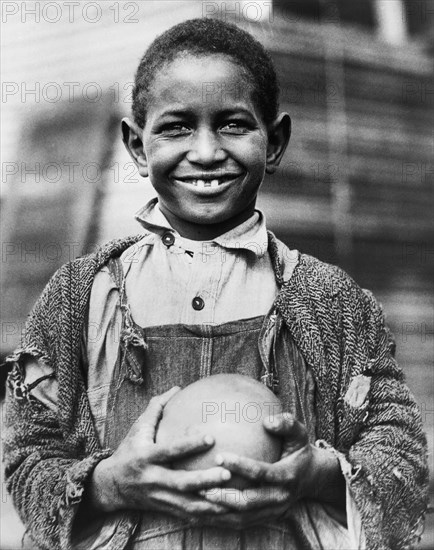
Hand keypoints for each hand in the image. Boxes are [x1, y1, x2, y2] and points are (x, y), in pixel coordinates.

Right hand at [89, 387, 231, 519]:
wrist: (110, 486)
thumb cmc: (129, 450)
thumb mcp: (138, 428)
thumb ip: (157, 408)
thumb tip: (177, 387)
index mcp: (145, 457)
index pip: (169, 451)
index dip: (188, 445)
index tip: (210, 438)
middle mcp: (152, 479)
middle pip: (180, 483)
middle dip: (203, 480)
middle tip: (226, 472)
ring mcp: (159, 497)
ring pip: (187, 504)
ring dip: (210, 502)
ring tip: (232, 495)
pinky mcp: (165, 509)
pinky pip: (188, 515)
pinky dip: (206, 514)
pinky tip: (226, 510)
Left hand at [200, 413, 344, 527]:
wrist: (312, 478)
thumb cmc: (299, 449)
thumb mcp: (299, 433)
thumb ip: (286, 424)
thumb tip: (267, 421)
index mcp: (287, 476)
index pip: (261, 473)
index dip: (241, 466)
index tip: (220, 456)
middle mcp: (279, 498)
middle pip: (249, 502)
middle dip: (224, 495)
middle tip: (202, 484)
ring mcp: (272, 512)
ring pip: (242, 517)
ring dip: (219, 510)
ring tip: (199, 497)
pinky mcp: (264, 518)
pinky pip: (240, 523)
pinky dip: (221, 519)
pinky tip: (203, 509)